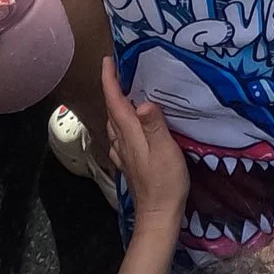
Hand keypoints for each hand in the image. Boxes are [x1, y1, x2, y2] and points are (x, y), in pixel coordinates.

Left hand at [100, 58, 188, 232]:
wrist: (158, 214)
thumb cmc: (164, 182)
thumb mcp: (165, 151)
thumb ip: (154, 126)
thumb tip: (142, 102)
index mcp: (129, 134)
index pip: (115, 102)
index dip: (110, 80)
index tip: (108, 59)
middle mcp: (122, 141)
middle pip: (112, 109)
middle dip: (112, 87)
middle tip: (120, 68)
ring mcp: (124, 153)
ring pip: (114, 122)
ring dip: (116, 104)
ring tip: (126, 90)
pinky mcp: (130, 161)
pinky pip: (120, 135)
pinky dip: (121, 122)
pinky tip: (129, 124)